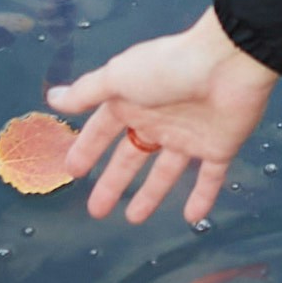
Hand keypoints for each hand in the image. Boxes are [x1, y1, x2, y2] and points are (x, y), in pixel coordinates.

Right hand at [53, 7, 275, 225]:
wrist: (228, 63)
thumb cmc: (167, 67)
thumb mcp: (118, 77)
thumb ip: (86, 92)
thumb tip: (53, 98)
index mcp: (132, 103)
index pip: (102, 132)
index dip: (87, 151)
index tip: (72, 172)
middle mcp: (158, 121)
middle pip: (130, 158)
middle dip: (113, 183)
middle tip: (96, 210)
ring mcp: (189, 136)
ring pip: (166, 173)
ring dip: (150, 196)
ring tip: (133, 219)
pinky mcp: (218, 147)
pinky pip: (210, 178)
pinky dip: (202, 197)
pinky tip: (192, 218)